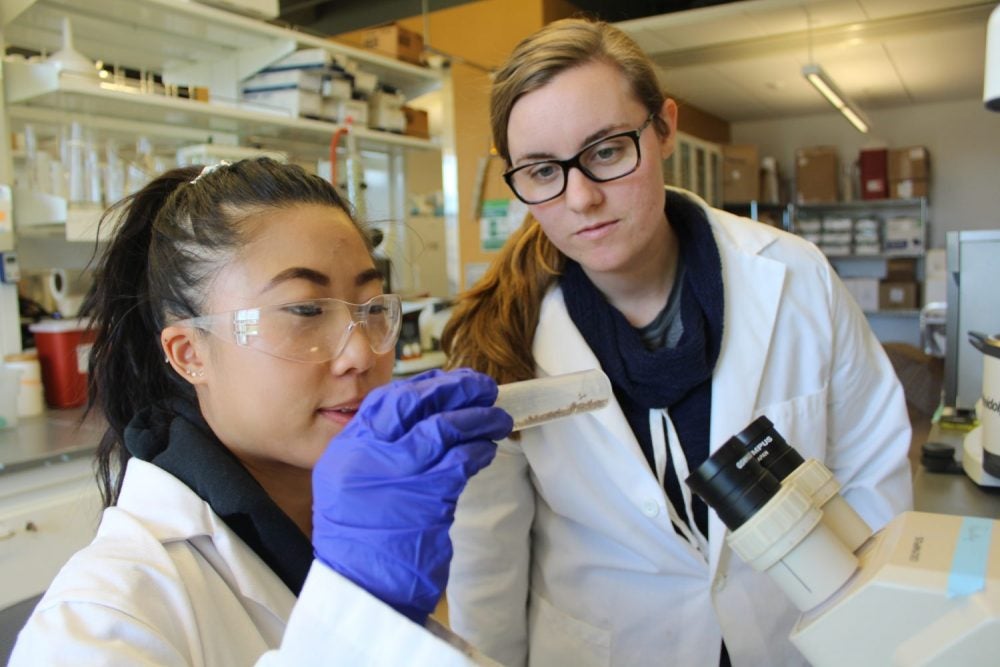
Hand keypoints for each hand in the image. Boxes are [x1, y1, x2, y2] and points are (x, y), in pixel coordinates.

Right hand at [312, 368, 512, 623]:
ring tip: (500, 417)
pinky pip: (461, 460)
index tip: (448, 380)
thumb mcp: (351, 486)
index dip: (423, 385)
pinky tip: (488, 450)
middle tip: (482, 386)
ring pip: (445, 427)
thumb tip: (425, 420)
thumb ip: (378, 451)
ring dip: (479, 417)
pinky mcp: (428, 496)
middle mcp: (368, 454)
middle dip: (455, 388)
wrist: (362, 586)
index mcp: (347, 449)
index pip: (386, 401)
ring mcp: (398, 473)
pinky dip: (479, 450)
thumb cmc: (360, 539)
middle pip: (416, 403)